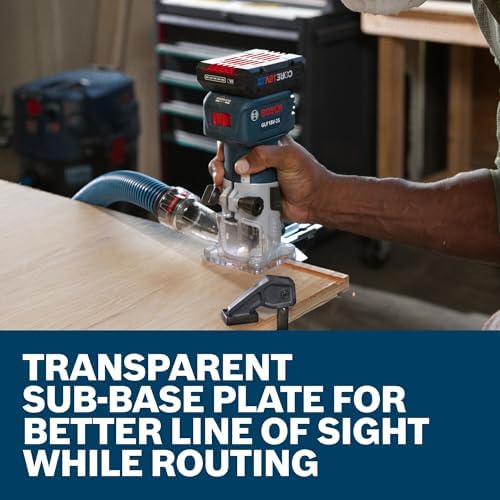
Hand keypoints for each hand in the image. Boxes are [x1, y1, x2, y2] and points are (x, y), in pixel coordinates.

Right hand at [207, 136, 331, 221]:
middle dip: (220, 164)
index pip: (239, 136)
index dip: (228, 143)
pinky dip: (230, 195)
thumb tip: (242, 164)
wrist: (314, 203)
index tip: (224, 153)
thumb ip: (266, 156)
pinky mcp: (253, 193)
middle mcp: (257, 158)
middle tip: (221, 173)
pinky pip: (236, 193)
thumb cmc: (310, 176)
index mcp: (265, 142)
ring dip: (223, 180)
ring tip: (225, 185)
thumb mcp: (289, 158)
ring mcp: (254, 176)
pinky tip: (231, 195)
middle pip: (228, 156)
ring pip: (229, 175)